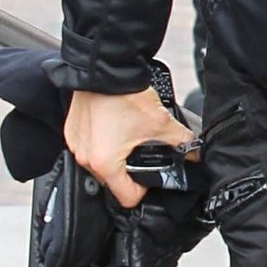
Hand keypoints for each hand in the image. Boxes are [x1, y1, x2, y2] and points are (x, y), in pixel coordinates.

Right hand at [65, 88, 188, 209]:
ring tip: (128, 137)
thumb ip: (181, 142)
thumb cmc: (125, 96)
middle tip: (142, 152)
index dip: (144, 190)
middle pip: (111, 181)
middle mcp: (85, 158)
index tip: (150, 177)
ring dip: (114, 156)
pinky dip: (101, 142)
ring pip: (99, 163)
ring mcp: (76, 144)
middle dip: (129, 170)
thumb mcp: (160, 123)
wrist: (106, 68)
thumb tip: (194, 152)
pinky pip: (88, 146)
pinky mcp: (72, 130)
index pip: (126, 198)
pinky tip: (115, 127)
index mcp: (105, 164)